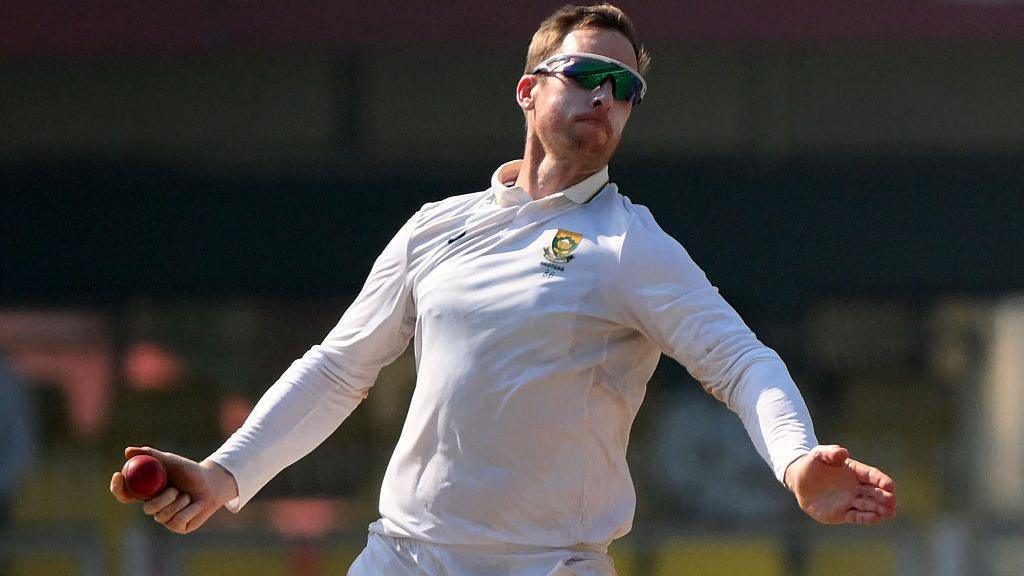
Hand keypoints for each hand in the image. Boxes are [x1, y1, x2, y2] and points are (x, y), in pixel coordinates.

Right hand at [110, 446, 238, 533]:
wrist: (212, 483)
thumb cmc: (190, 470)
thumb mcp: (171, 461)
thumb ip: (151, 455)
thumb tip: (127, 451)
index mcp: (147, 493)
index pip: (125, 494)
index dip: (117, 488)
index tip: (119, 475)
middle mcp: (154, 507)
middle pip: (147, 509)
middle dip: (162, 499)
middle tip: (175, 490)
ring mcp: (165, 519)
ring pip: (162, 516)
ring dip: (178, 503)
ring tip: (188, 495)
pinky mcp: (178, 527)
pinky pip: (177, 521)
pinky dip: (189, 510)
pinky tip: (197, 504)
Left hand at [784, 444, 896, 524]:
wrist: (799, 482)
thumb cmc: (811, 465)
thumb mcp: (818, 455)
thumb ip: (830, 452)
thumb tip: (844, 452)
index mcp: (855, 471)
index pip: (872, 475)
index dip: (881, 480)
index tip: (889, 485)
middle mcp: (857, 487)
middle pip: (875, 492)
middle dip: (885, 497)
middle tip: (893, 501)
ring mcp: (851, 500)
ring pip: (869, 506)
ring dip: (880, 509)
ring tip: (890, 512)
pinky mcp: (844, 513)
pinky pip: (858, 516)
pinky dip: (867, 518)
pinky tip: (876, 518)